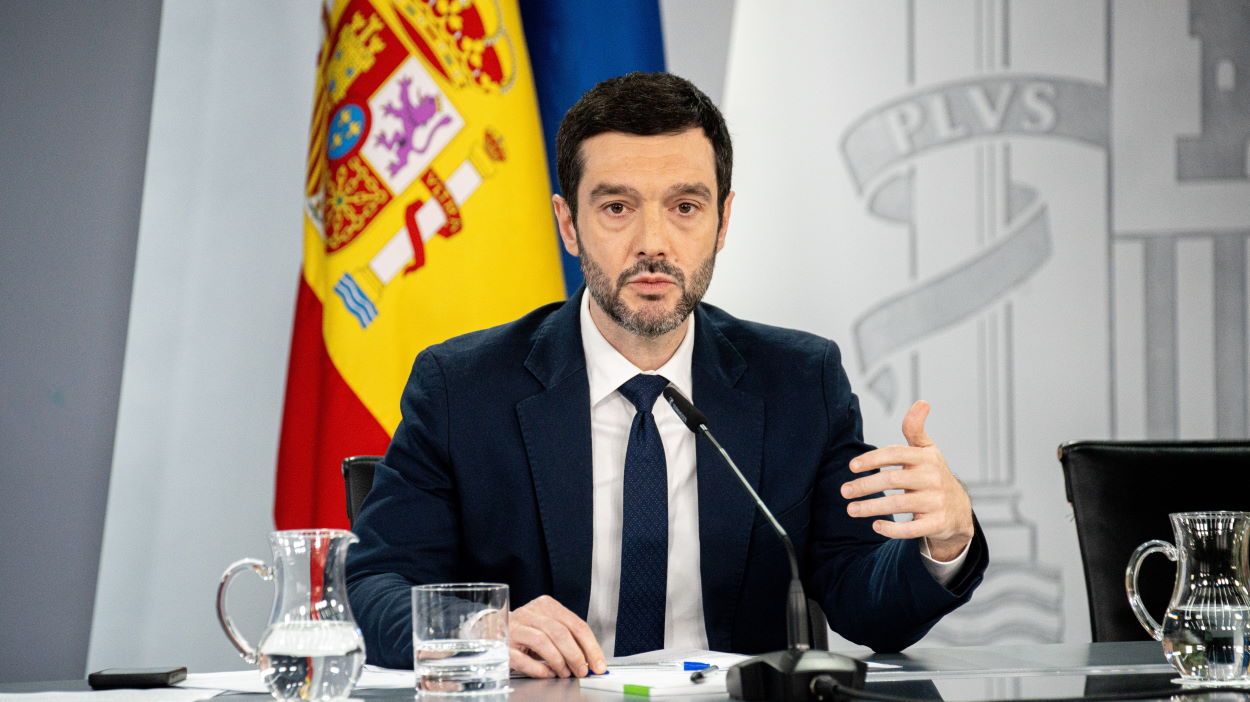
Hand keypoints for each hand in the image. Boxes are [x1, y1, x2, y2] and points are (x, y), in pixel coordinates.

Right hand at [509, 595, 606, 677]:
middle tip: (582, 671)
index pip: (576, 624)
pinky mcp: (503, 645)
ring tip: (565, 673)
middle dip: (576, 655)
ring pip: (542, 642)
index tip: (599, 665)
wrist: (491, 630)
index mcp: (546, 605)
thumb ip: (568, 638)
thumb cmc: (526, 630)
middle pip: (560, 632)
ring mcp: (514, 628)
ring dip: (558, 661)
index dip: (591, 647)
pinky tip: (547, 674)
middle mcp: (529, 613)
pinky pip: (523, 659)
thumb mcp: (548, 627)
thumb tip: (591, 660)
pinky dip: (539, 669)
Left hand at [841, 400, 973, 560]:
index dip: (872, 459)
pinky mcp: (938, 523)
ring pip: (898, 505)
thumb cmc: (933, 475)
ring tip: (851, 510)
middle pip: (892, 480)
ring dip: (871, 508)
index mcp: (926, 458)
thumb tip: (922, 402)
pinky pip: (912, 529)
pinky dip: (892, 529)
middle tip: (844, 491)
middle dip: (865, 486)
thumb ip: (916, 429)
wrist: (959, 509)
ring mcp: (936, 502)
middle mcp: (933, 478)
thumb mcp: (927, 451)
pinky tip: (875, 526)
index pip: (895, 454)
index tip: (852, 466)